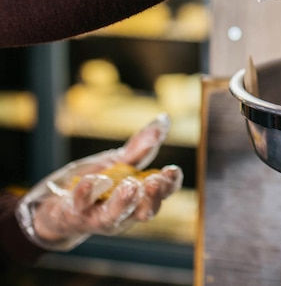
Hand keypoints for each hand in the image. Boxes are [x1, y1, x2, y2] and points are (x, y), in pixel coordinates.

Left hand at [16, 114, 182, 250]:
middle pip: (145, 212)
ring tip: (130, 185)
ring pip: (114, 216)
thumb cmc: (94, 186)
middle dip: (152, 197)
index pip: (162, 194)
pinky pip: (81, 203)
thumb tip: (165, 119)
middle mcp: (124, 213)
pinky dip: (88, 191)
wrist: (52, 206)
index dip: (170, 184)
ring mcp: (98, 216)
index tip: (173, 170)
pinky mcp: (73, 213)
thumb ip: (141, 146)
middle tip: (155, 181)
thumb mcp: (118, 163)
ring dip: (123, 202)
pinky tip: (94, 177)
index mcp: (139, 199)